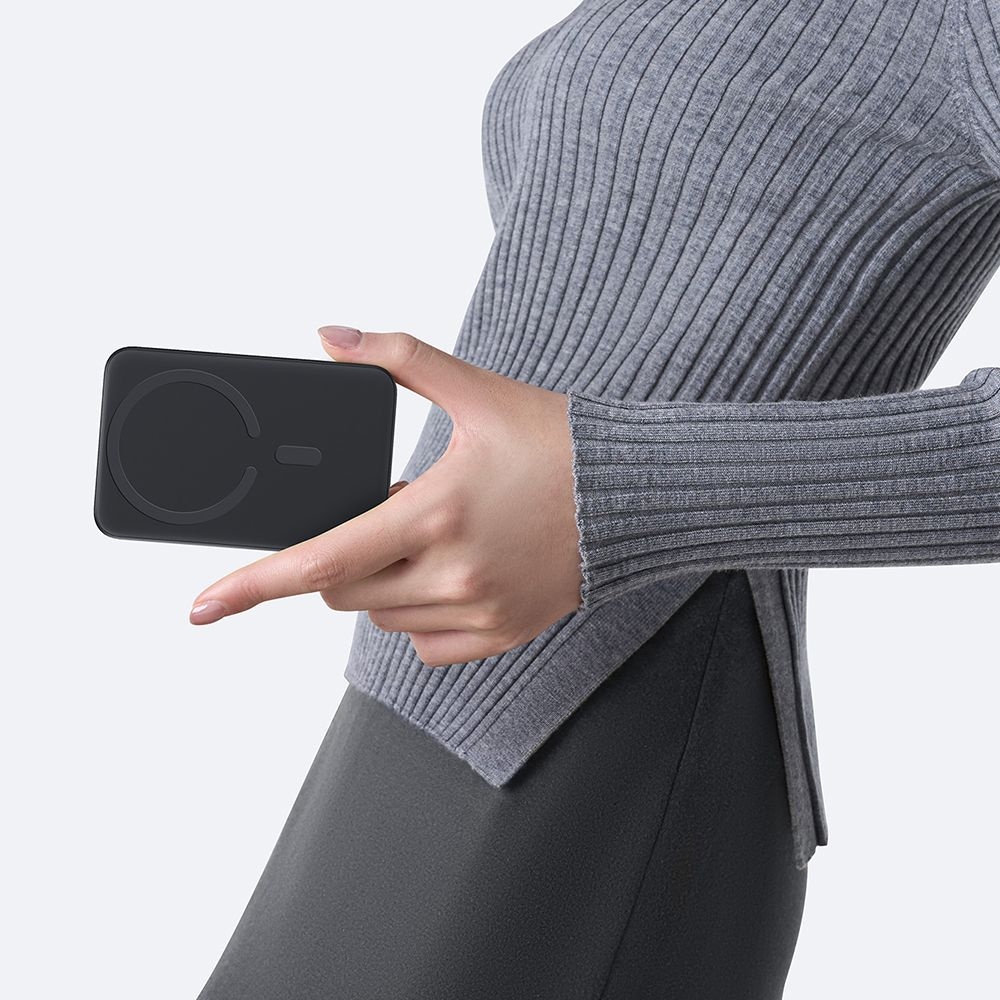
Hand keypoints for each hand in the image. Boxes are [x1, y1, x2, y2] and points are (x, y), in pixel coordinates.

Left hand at [188, 325, 584, 666]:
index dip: (250, 585)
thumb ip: (398, 360)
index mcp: (435, 512)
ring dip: (375, 582)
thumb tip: (329, 337)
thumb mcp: (476, 391)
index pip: (318, 559)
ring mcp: (477, 611)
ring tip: (421, 537)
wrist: (636, 493)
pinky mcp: (500, 634)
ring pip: (378, 616)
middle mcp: (452, 572)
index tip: (200, 607)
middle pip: (340, 588)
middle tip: (379, 514)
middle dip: (336, 555)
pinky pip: (422, 644)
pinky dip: (414, 613)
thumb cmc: (560, 441)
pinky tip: (446, 574)